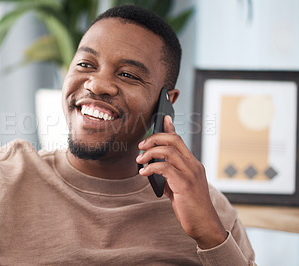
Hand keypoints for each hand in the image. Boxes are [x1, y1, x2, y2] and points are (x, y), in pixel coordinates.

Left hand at [136, 115, 227, 248]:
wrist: (204, 225)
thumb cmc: (190, 206)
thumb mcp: (179, 187)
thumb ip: (170, 175)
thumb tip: (153, 167)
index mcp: (192, 164)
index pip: (180, 140)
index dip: (171, 127)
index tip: (163, 118)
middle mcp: (193, 165)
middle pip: (174, 140)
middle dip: (155, 138)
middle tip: (141, 146)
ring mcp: (190, 174)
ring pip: (168, 151)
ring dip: (150, 153)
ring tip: (139, 161)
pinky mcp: (184, 184)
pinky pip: (164, 168)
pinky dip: (151, 168)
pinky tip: (144, 173)